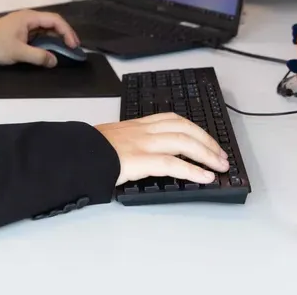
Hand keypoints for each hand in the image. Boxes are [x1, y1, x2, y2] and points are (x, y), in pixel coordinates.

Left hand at [0, 10, 78, 67]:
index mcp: (29, 17)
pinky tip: (52, 51)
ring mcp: (25, 25)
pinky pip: (39, 35)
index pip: (55, 20)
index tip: (73, 46)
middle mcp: (29, 18)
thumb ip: (38, 56)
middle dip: (65, 35)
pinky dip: (48, 42)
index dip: (67, 32)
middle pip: (53, 24)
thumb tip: (55, 61)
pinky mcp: (21, 32)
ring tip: (66, 51)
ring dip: (57, 40)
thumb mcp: (17, 52)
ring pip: (46, 30)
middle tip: (74, 49)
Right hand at [94, 113, 229, 185]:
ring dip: (207, 154)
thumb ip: (127, 142)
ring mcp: (143, 143)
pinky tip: (205, 178)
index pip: (172, 119)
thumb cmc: (88, 149)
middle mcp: (143, 130)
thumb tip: (137, 155)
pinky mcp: (142, 159)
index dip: (194, 129)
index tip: (206, 140)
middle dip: (207, 141)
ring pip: (184, 142)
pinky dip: (193, 171)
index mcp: (136, 125)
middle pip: (184, 128)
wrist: (75, 153)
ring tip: (219, 166)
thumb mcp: (110, 138)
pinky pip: (173, 163)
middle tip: (221, 156)